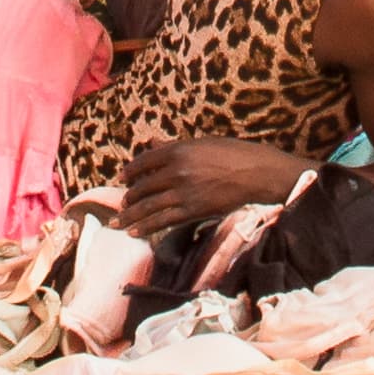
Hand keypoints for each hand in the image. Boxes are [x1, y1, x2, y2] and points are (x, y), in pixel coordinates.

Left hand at [115, 138, 287, 237]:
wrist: (256, 172)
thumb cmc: (231, 154)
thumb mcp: (200, 144)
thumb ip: (173, 146)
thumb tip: (151, 142)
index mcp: (177, 150)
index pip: (144, 161)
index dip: (130, 171)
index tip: (121, 179)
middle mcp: (176, 170)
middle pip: (143, 186)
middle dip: (128, 198)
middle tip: (119, 205)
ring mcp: (184, 192)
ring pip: (149, 207)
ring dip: (130, 216)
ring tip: (117, 223)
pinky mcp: (193, 210)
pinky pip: (163, 221)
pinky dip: (146, 227)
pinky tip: (135, 232)